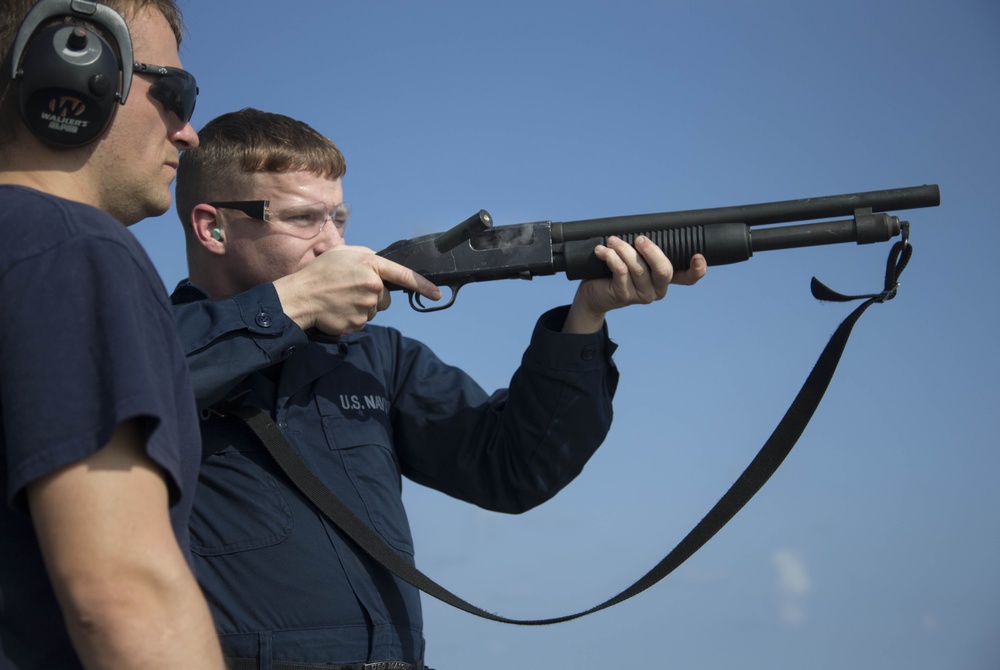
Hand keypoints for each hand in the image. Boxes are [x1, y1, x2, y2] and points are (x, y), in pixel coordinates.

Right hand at [274, 245, 440, 334]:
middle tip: (350, 290)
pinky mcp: (358, 323)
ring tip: (342, 298)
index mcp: (370, 265)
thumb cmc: (321, 272)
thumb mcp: (345, 253)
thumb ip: (367, 257)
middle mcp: (372, 286)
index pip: (404, 276)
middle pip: (385, 298)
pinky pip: (363, 322)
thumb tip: (381, 268)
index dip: (423, 286)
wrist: (300, 296)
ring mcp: (366, 306)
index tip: (437, 294)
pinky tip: (339, 309)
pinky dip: (353, 317)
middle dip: (373, 296)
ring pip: (374, 310)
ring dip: (362, 307)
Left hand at [563, 235, 706, 333]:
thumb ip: (644, 248)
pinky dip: (611, 257)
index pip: (688, 278)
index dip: (697, 269)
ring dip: (623, 249)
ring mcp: (642, 295)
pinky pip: (621, 272)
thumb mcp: (635, 257)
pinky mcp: (624, 295)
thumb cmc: (615, 271)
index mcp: (665, 279)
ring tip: (611, 240)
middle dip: (651, 251)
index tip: (698, 256)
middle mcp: (657, 289)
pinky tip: (602, 251)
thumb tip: (644, 228)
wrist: (593, 293)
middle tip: (638, 238)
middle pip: (663, 270)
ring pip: (638, 268)